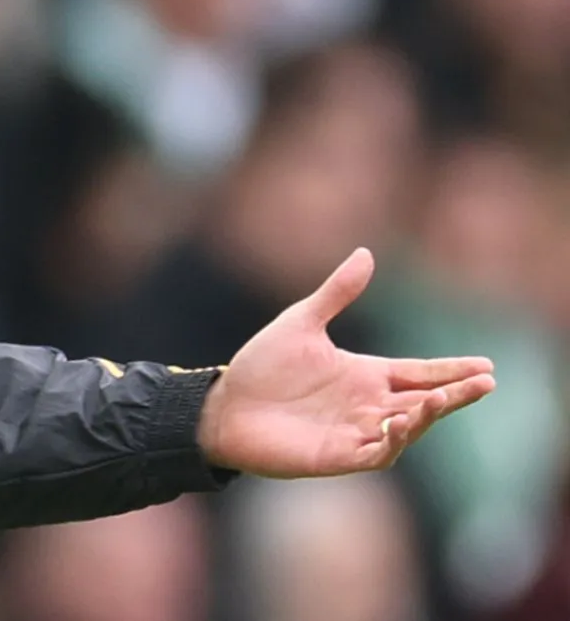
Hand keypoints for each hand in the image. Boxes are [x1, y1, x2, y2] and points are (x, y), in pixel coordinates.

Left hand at [196, 248, 495, 477]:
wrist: (221, 407)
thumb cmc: (260, 367)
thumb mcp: (301, 322)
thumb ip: (336, 292)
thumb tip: (366, 253)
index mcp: (364, 375)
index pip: (419, 372)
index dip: (451, 370)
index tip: (486, 364)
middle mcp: (367, 405)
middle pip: (425, 400)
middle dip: (456, 393)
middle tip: (487, 382)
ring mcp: (356, 432)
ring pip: (408, 427)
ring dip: (428, 415)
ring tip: (444, 397)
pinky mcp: (339, 455)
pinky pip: (378, 452)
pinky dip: (394, 439)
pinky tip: (400, 420)